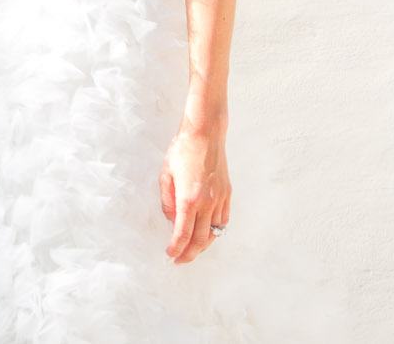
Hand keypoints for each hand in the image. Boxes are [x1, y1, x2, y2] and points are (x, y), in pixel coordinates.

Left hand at [160, 122, 230, 263]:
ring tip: (192, 250)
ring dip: (203, 245)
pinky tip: (208, 233)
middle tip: (180, 260)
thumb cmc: (182, 151)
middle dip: (189, 254)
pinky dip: (216, 231)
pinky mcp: (227, 194)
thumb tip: (171, 221)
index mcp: (189, 198)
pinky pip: (223, 220)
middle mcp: (207, 202)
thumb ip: (167, 201)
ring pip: (215, 233)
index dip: (176, 249)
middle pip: (201, 240)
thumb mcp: (165, 174)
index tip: (170, 255)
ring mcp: (220, 199)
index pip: (183, 234)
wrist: (205, 134)